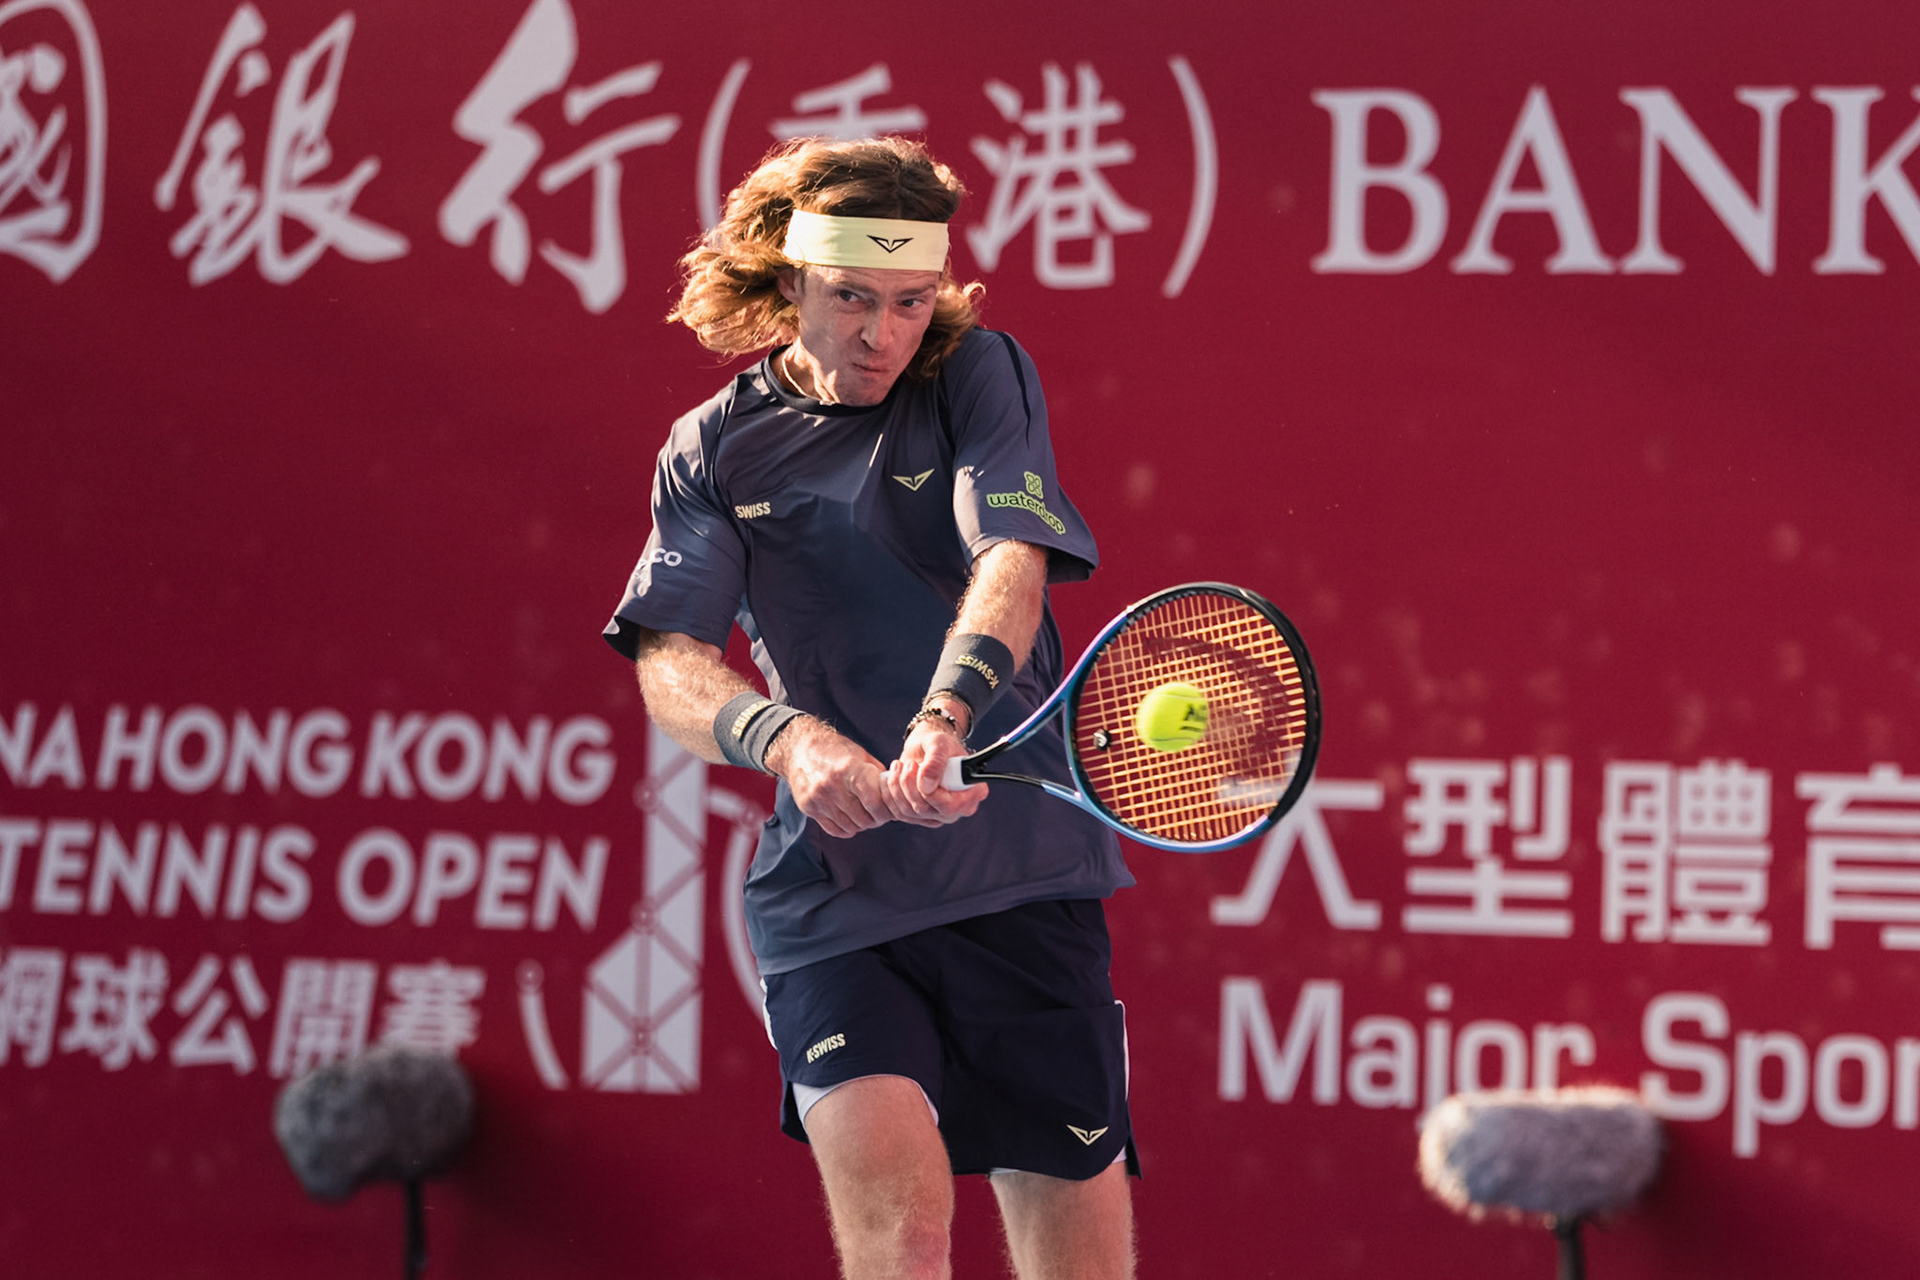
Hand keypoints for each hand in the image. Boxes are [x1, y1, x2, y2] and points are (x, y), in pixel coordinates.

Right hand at [765, 718, 892, 838]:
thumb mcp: (861, 756)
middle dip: (877, 818)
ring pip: (851, 827)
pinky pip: (835, 830)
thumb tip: (896, 795)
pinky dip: (847, 828)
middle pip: (864, 818)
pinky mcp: (808, 808)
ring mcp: (818, 799)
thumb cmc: (836, 750)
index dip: (886, 808)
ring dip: (862, 824)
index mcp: (849, 770)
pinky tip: (851, 818)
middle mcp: (831, 786)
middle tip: (880, 813)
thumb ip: (879, 776)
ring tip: (866, 814)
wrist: (799, 748)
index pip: (874, 801)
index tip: (890, 807)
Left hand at [882, 710, 987, 826]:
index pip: (949, 806)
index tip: (917, 767)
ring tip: (899, 765)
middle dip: (909, 786)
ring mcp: (940, 814)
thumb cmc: (937, 742)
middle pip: (926, 811)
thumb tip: (926, 786)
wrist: (925, 747)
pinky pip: (900, 813)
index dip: (929, 792)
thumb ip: (936, 761)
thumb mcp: (939, 742)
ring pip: (909, 812)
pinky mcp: (921, 816)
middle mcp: (959, 808)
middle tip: (907, 763)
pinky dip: (890, 794)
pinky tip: (893, 776)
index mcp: (973, 792)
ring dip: (897, 787)